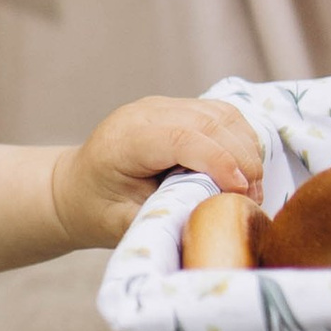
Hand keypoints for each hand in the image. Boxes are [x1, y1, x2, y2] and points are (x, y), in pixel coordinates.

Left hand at [51, 96, 262, 252]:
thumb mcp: (122, 224)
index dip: (219, 162)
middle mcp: (144, 113)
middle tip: (254, 199)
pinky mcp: (178, 108)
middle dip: (241, 160)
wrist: (76, 187)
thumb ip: (163, 216)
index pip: (182, 137)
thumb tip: (212, 215)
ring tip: (251, 188)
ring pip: (222, 114)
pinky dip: (240, 139)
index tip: (241, 193)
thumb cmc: (96, 209)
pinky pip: (221, 115)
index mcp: (124, 141)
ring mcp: (162, 105)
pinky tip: (243, 169)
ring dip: (246, 148)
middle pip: (209, 122)